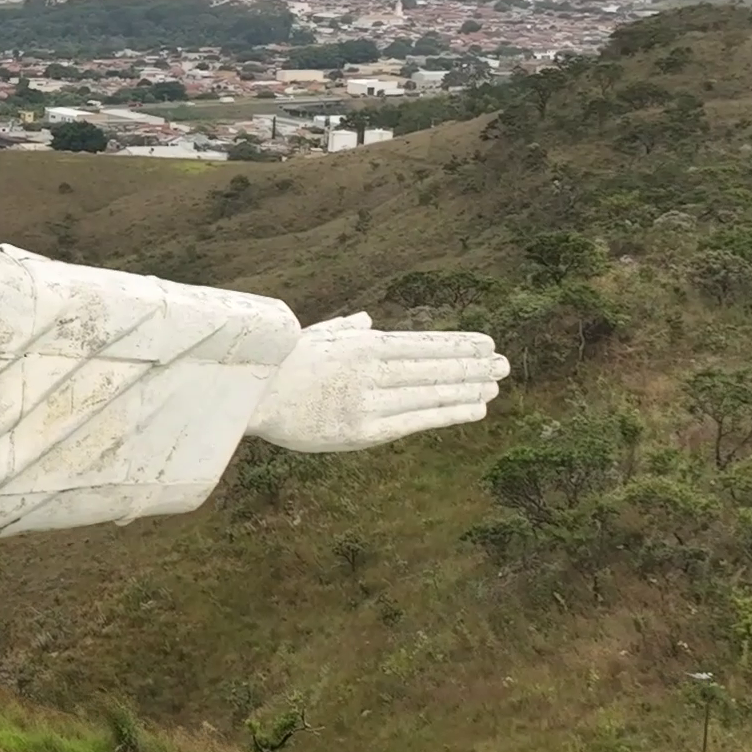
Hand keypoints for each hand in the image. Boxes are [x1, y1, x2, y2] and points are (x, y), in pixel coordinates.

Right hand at [246, 314, 508, 452]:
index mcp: (360, 345)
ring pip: (430, 393)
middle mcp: (370, 371)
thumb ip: (346, 330)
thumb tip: (367, 320)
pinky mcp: (362, 431)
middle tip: (503, 365)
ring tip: (494, 387)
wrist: (247, 398)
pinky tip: (474, 408)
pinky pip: (416, 421)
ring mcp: (368, 401)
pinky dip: (449, 413)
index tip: (486, 344)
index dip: (457, 345)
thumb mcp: (314, 337)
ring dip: (466, 389)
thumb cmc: (278, 365)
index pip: (422, 344)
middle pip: (433, 367)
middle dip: (471, 366)